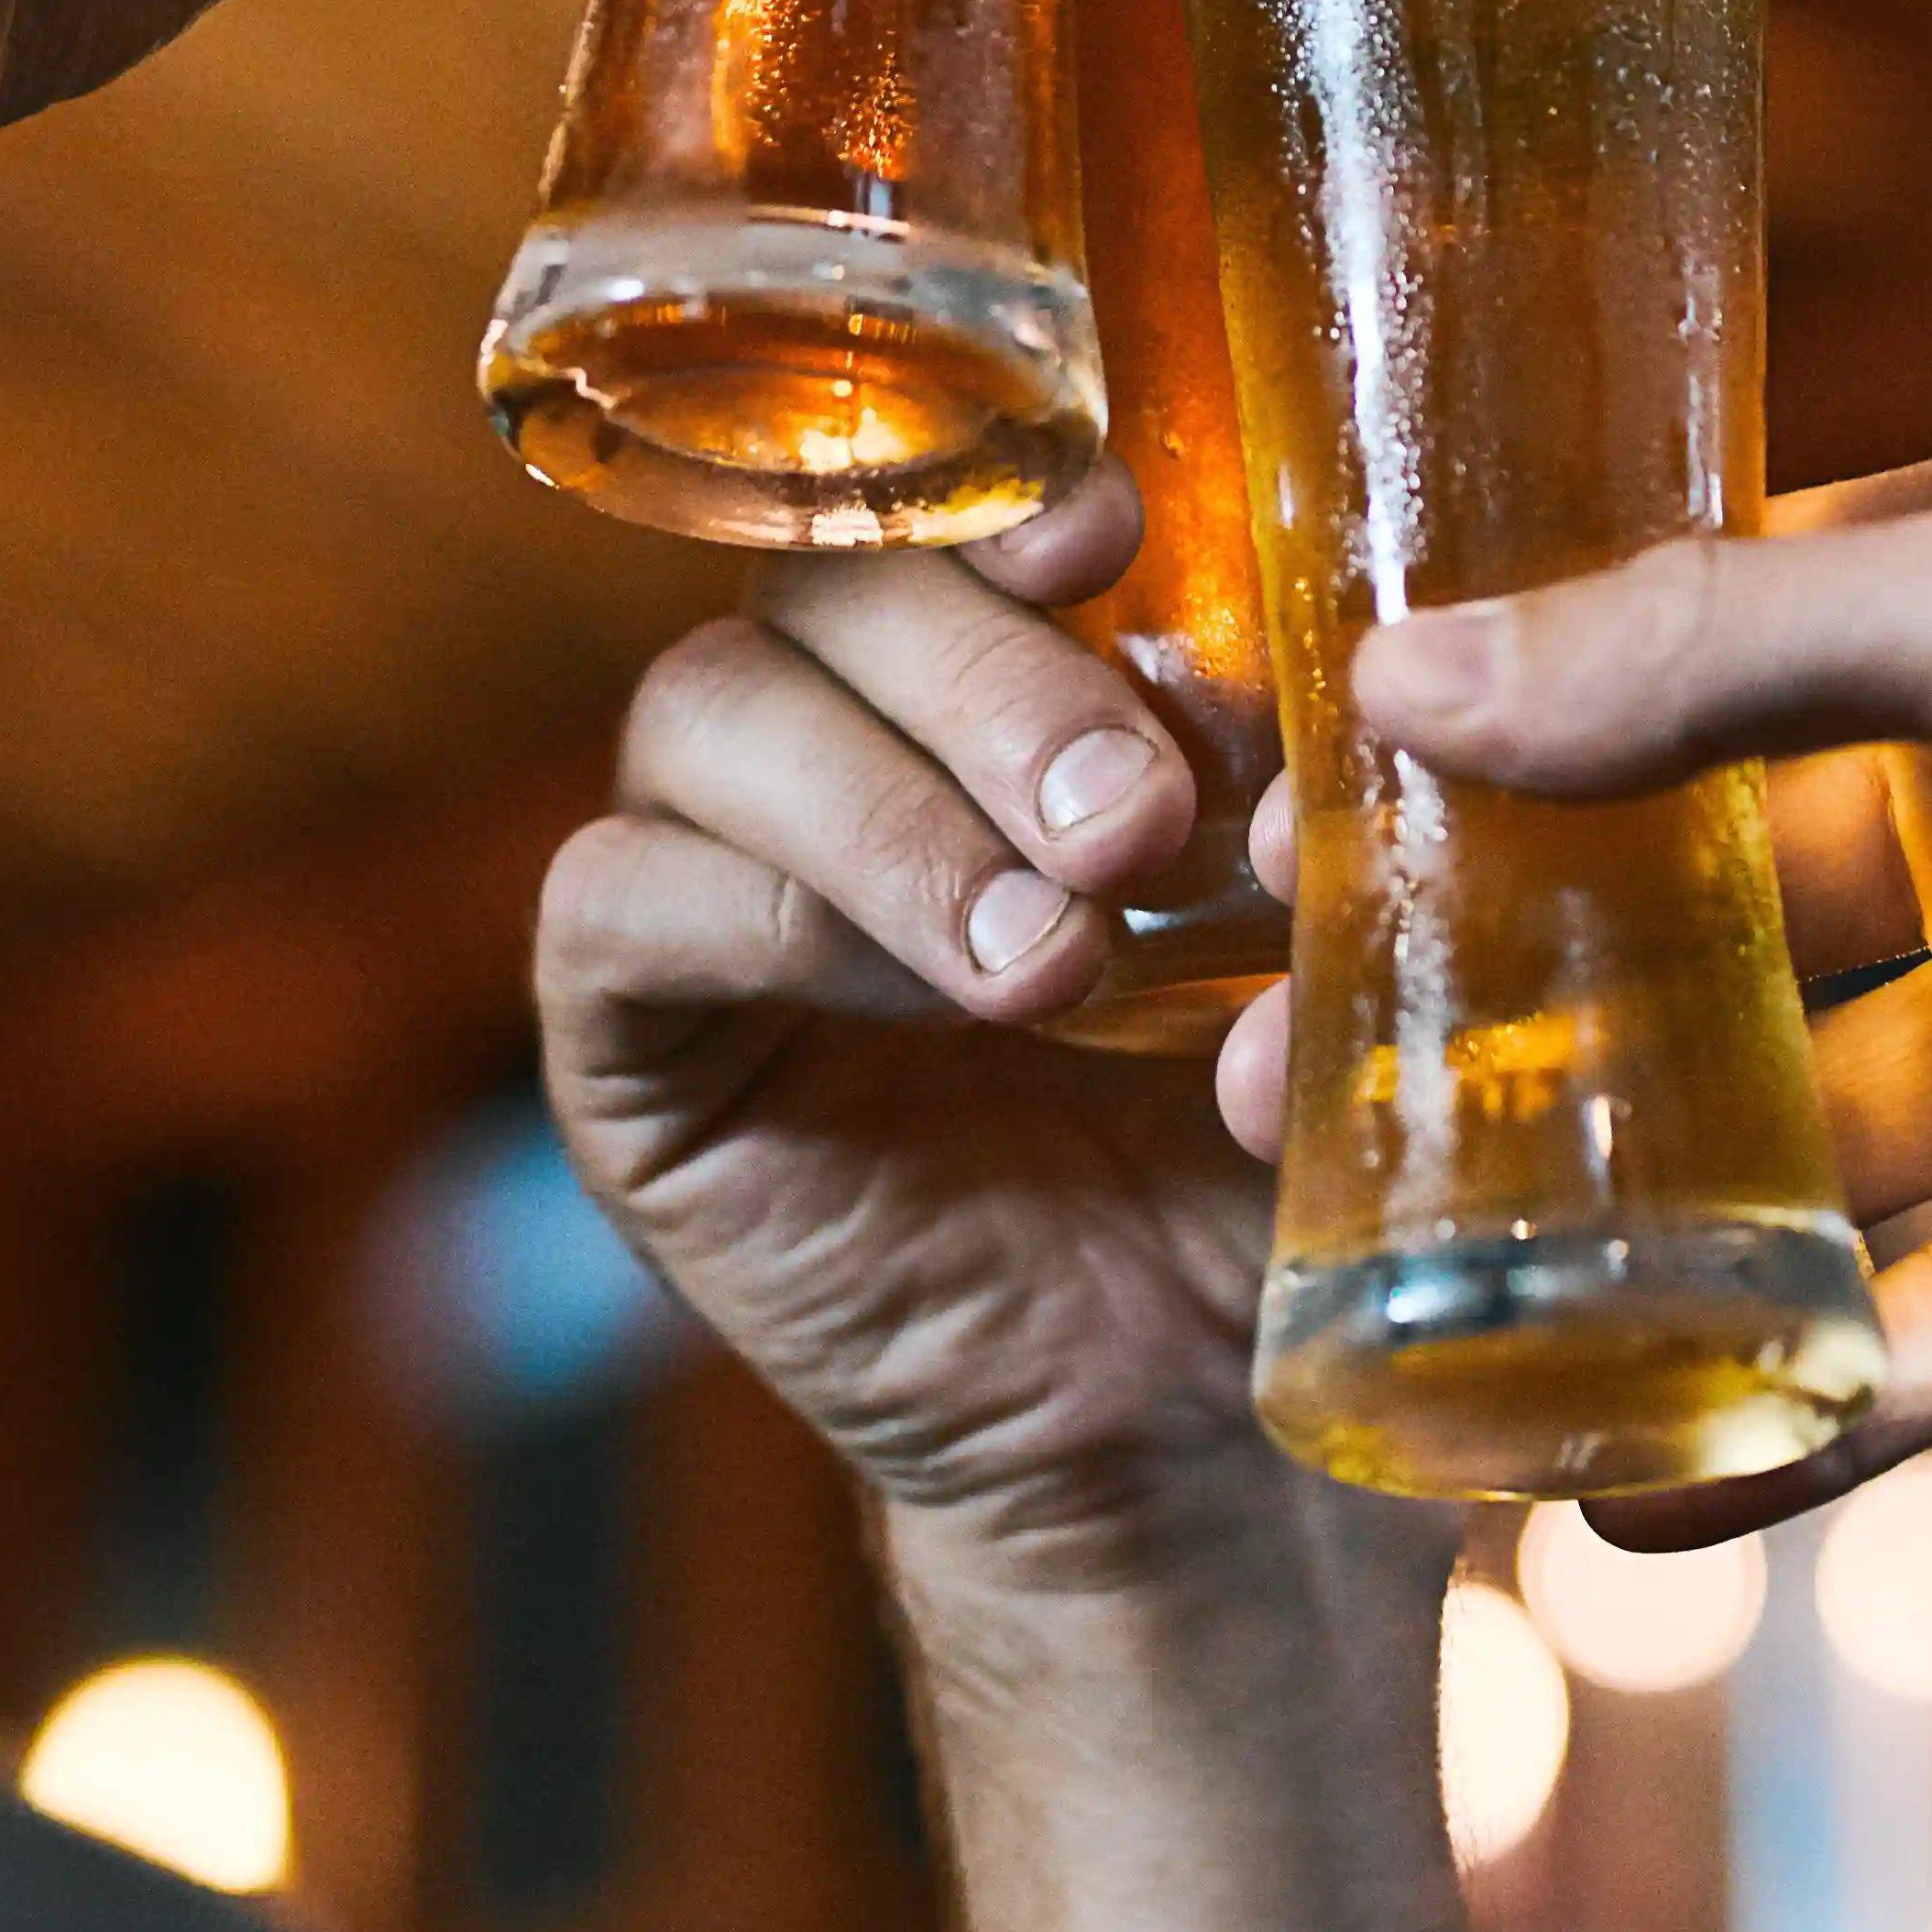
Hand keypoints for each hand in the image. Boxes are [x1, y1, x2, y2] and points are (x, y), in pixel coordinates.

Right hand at [537, 475, 1329, 1596]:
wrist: (1190, 1441)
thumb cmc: (1260, 1176)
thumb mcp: (1316, 965)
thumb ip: (1294, 821)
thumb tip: (1279, 733)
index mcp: (998, 695)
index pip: (939, 504)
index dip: (1003, 489)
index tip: (1119, 540)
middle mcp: (840, 757)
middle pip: (827, 586)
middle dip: (989, 675)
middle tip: (1139, 825)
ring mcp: (712, 894)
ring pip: (707, 712)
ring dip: (891, 805)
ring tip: (1059, 961)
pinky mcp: (634, 1052)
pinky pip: (615, 903)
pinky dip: (773, 917)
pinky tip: (938, 1000)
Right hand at [1234, 428, 1931, 1536]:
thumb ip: (1725, 648)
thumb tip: (1409, 673)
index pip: (1685, 663)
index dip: (1495, 749)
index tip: (1283, 838)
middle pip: (1716, 917)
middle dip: (1513, 1006)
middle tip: (1279, 1085)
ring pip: (1815, 1140)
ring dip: (1631, 1220)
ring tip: (1402, 1293)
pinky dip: (1810, 1413)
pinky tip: (1627, 1489)